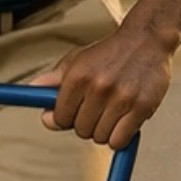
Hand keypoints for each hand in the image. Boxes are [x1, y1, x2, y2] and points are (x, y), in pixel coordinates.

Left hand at [30, 22, 174, 148]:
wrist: (148, 39)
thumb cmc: (109, 53)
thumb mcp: (78, 60)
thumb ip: (55, 78)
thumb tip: (32, 90)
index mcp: (78, 76)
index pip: (60, 119)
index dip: (65, 119)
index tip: (73, 113)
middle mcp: (98, 88)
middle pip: (81, 131)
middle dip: (86, 124)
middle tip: (97, 109)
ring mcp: (121, 98)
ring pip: (100, 138)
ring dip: (104, 131)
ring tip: (112, 112)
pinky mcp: (142, 107)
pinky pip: (120, 141)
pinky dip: (119, 138)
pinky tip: (123, 123)